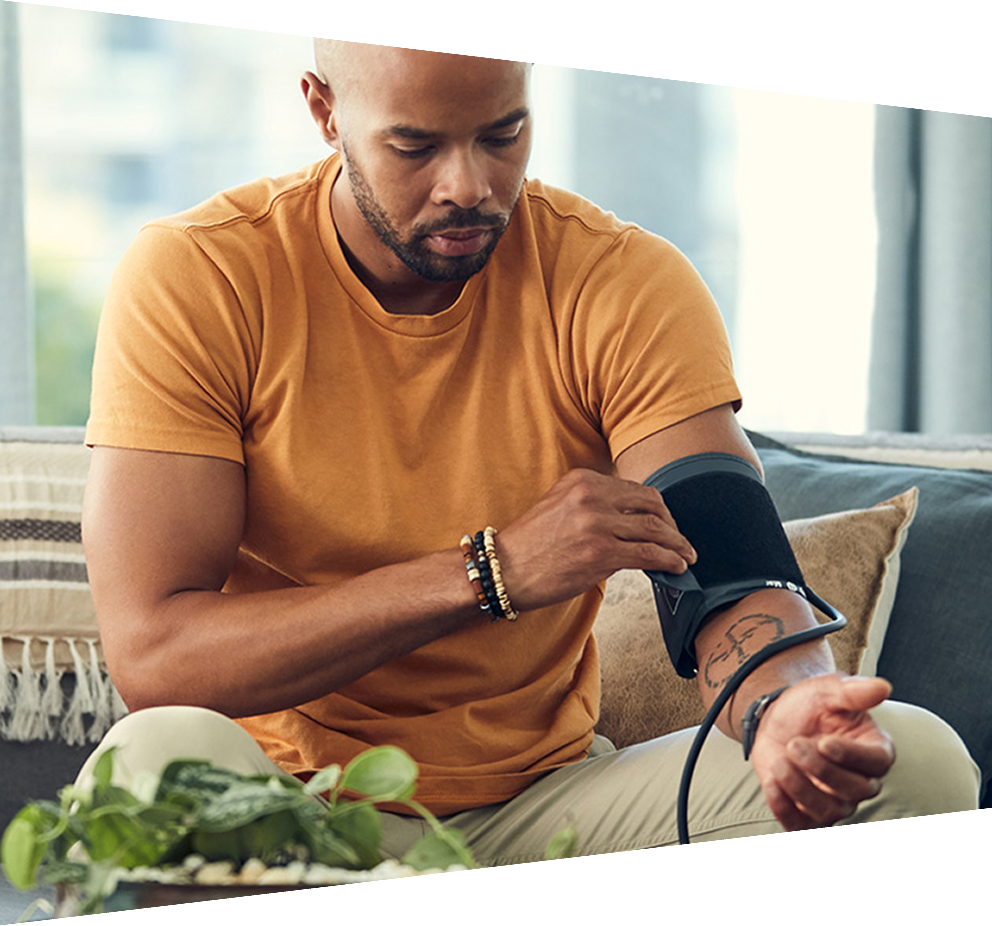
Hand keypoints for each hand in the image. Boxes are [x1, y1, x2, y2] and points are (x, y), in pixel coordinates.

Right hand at [495, 468, 696, 612]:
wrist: (504, 570)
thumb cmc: (530, 545)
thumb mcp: (560, 505)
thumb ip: (593, 502)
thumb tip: (631, 518)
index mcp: (582, 479)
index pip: (634, 489)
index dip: (657, 508)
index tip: (665, 522)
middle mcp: (592, 496)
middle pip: (651, 504)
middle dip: (672, 524)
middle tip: (679, 540)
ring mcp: (597, 524)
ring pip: (656, 530)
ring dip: (678, 544)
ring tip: (686, 555)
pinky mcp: (602, 554)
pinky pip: (650, 554)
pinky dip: (670, 560)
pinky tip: (676, 567)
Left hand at [747, 673, 894, 830]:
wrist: (776, 718)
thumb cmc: (810, 705)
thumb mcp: (827, 690)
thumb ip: (853, 691)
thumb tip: (882, 687)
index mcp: (873, 749)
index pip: (877, 762)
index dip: (852, 756)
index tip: (824, 742)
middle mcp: (860, 781)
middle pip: (855, 790)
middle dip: (821, 770)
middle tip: (794, 744)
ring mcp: (834, 801)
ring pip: (828, 812)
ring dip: (799, 788)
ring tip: (779, 761)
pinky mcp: (805, 813)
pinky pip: (798, 825)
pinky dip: (782, 807)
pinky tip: (770, 782)